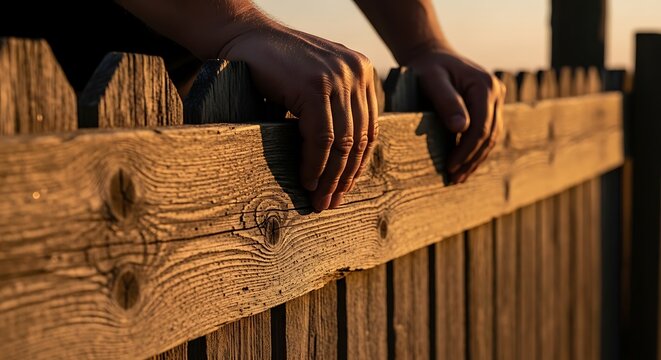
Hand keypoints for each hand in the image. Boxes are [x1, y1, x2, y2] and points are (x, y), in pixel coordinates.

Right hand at [220, 18, 378, 210]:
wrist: (245, 36)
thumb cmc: (276, 65)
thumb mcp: (317, 82)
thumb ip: (336, 107)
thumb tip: (345, 161)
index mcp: (362, 72)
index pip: (369, 129)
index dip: (358, 164)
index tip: (344, 188)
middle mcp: (356, 73)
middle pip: (358, 139)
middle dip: (345, 177)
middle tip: (332, 202)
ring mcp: (338, 78)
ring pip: (342, 142)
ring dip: (330, 177)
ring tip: (319, 199)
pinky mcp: (316, 86)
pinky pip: (321, 138)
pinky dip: (314, 164)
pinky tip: (306, 180)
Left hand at [407, 49, 504, 183]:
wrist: (431, 56)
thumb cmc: (427, 68)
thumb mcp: (431, 81)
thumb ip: (446, 101)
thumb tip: (460, 128)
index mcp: (484, 85)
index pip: (480, 127)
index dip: (466, 150)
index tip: (450, 167)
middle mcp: (496, 91)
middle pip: (489, 134)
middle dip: (471, 159)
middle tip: (454, 179)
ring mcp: (496, 99)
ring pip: (492, 136)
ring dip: (476, 158)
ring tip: (459, 177)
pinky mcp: (490, 106)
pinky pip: (488, 132)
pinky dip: (477, 149)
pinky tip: (465, 164)